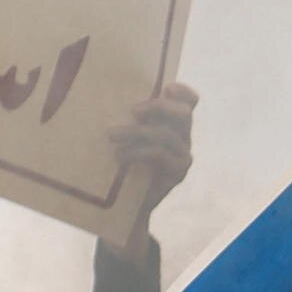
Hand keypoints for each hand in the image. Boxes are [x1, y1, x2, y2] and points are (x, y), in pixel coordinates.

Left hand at [117, 80, 196, 216]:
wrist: (128, 203)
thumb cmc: (123, 163)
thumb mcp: (127, 136)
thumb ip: (128, 119)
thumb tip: (101, 95)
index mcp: (174, 124)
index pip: (190, 102)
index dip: (183, 91)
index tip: (166, 88)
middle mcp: (183, 138)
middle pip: (183, 113)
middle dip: (158, 107)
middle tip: (133, 111)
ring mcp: (183, 156)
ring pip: (167, 135)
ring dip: (137, 131)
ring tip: (112, 135)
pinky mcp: (178, 173)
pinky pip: (160, 155)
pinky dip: (138, 152)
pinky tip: (120, 155)